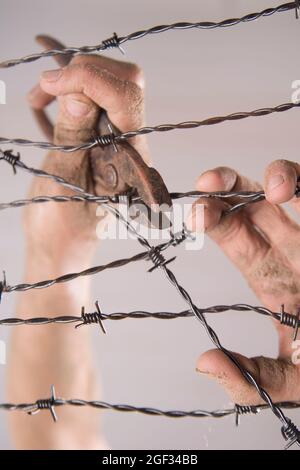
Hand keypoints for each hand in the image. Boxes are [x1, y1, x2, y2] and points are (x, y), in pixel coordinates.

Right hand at [26, 51, 147, 263]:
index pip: (126, 100)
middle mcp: (132, 145)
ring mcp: (121, 137)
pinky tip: (48, 96)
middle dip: (84, 72)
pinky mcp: (106, 133)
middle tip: (46, 87)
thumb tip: (79, 92)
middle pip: (126, 82)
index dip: (89, 80)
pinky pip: (98, 94)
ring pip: (112, 81)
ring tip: (40, 96)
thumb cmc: (62, 226)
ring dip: (75, 77)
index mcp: (130, 162)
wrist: (62, 242)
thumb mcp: (62, 182)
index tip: (52, 84)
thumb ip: (73, 137)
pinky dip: (73, 85)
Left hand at [187, 160, 299, 404]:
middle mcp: (295, 249)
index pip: (235, 236)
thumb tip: (205, 363)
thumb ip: (252, 379)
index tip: (196, 214)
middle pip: (255, 203)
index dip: (214, 219)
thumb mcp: (293, 382)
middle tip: (208, 184)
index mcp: (272, 276)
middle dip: (229, 186)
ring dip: (283, 176)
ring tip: (278, 189)